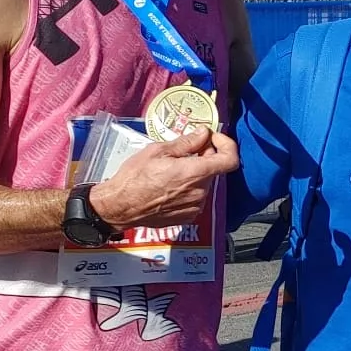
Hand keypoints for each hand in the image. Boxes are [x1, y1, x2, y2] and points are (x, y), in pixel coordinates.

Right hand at [92, 128, 240, 231]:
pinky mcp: (187, 217)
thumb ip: (186, 142)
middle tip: (185, 151)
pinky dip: (188, 189)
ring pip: (203, 183)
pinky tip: (169, 186)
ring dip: (194, 174)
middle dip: (204, 157)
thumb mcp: (158, 151)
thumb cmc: (134, 178)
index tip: (213, 139)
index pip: (230, 160)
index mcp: (194, 173)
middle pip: (213, 170)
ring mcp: (194, 207)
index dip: (226, 145)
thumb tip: (203, 134)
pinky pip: (195, 198)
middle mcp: (199, 192)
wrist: (120, 207)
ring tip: (171, 170)